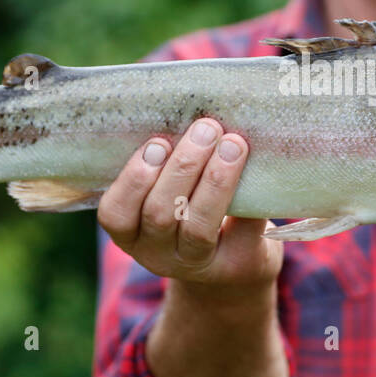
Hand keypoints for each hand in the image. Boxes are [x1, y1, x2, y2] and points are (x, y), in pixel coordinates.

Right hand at [98, 118, 284, 308]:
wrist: (233, 264)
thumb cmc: (192, 211)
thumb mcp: (167, 195)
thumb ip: (165, 166)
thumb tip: (188, 110)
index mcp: (131, 234)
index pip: (116, 214)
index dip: (133, 179)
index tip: (157, 143)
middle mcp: (157, 256)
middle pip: (160, 214)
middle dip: (183, 167)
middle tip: (205, 128)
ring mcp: (197, 265)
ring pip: (198, 226)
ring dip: (215, 180)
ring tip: (233, 143)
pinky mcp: (237, 265)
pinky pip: (243, 232)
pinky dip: (252, 200)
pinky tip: (259, 170)